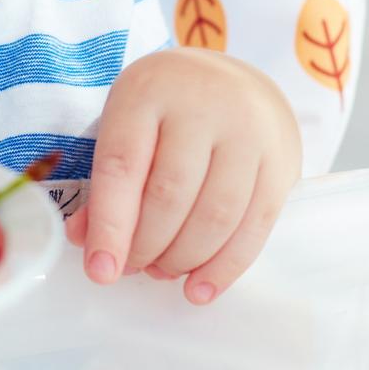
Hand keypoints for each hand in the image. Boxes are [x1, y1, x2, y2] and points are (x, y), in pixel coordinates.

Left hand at [65, 47, 301, 304]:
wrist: (235, 81)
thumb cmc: (167, 109)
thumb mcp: (127, 124)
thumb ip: (107, 182)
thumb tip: (87, 242)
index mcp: (148, 91)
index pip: (124, 165)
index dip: (110, 225)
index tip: (100, 271)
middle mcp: (203, 106)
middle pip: (170, 195)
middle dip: (147, 246)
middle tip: (133, 267)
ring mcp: (248, 131)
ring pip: (215, 215)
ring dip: (184, 259)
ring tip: (162, 271)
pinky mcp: (281, 160)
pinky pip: (255, 226)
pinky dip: (225, 267)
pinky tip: (202, 288)